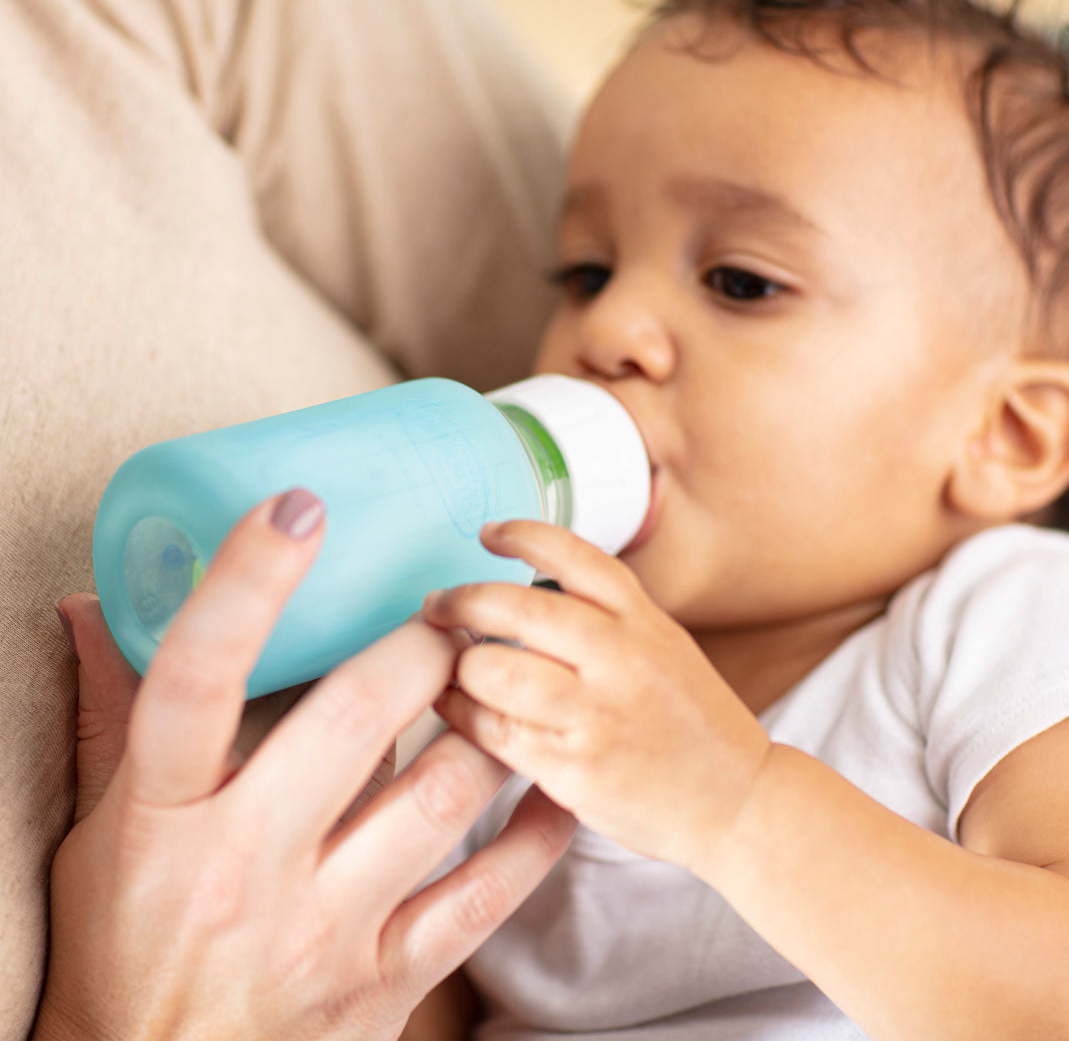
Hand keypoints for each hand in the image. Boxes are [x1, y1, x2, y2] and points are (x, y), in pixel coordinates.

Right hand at [36, 492, 575, 1040]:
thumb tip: (91, 607)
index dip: (247, 586)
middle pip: (355, 719)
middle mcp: (247, 866)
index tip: (298, 508)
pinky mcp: (388, 982)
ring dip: (488, 720)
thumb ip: (112, 714)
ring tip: (506, 674)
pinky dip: (536, 833)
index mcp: (164, 814)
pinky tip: (555, 784)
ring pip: (441, 794)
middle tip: (450, 607)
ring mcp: (326, 929)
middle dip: (420, 645)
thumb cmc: (122, 944)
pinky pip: (486, 894)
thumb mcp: (99, 833)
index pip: (197, 678)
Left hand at [423, 520, 770, 869]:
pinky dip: (464, 715)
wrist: (738, 802)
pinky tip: (459, 708)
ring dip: (458, 666)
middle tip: (438, 606)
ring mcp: (597, 715)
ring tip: (451, 666)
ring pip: (495, 671)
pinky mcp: (575, 769)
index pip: (576, 556)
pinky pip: (495, 732)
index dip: (524, 535)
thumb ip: (606, 618)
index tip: (488, 533)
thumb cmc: (692, 723)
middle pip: (519, 609)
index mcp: (644, 621)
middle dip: (463, 602)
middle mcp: (622, 659)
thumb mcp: (664, 648)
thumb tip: (522, 593)